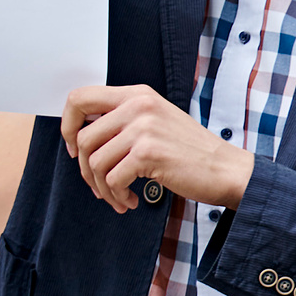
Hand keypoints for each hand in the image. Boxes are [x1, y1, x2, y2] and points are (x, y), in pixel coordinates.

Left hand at [60, 86, 254, 215]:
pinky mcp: (148, 152)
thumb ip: (124, 120)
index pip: (79, 98)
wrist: (228, 171)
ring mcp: (144, 128)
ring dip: (102, 188)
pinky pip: (112, 179)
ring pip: (94, 162)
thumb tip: (81, 138)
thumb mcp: (157, 122)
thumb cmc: (193, 153)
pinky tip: (132, 200)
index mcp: (138, 95)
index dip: (67, 125)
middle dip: (85, 169)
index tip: (75, 148)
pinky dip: (117, 195)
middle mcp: (139, 106)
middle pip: (82, 138)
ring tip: (119, 196)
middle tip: (99, 184)